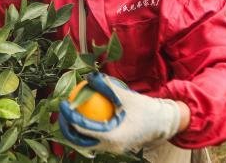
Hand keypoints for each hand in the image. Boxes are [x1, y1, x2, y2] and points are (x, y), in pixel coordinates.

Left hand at [58, 73, 180, 154]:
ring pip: (86, 142)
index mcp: (112, 137)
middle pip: (80, 140)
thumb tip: (90, 76)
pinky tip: (81, 115)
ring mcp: (111, 149)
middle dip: (67, 127)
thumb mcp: (126, 96)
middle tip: (62, 111)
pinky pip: (94, 139)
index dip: (70, 116)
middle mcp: (110, 147)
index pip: (84, 129)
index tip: (64, 103)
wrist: (163, 124)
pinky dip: (85, 129)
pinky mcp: (113, 146)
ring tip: (67, 114)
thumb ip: (107, 86)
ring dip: (75, 130)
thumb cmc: (146, 109)